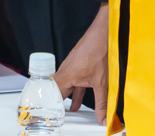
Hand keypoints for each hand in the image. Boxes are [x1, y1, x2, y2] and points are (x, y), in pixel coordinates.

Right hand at [56, 3, 109, 122]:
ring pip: (67, 85)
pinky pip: (73, 80)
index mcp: (65, 76)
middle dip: (60, 102)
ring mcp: (70, 67)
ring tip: (72, 108)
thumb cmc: (98, 53)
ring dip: (69, 96)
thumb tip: (102, 118)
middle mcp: (64, 71)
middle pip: (58, 90)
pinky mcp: (77, 65)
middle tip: (61, 114)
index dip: (52, 105)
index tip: (54, 114)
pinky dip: (76, 89)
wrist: (102, 34)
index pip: (53, 94)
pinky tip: (81, 94)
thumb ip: (102, 104)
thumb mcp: (102, 84)